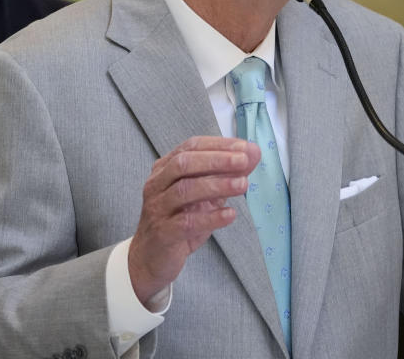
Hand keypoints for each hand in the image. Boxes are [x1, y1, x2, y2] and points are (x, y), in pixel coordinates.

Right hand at [128, 136, 259, 304]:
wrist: (151, 257)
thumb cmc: (179, 220)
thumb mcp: (204, 195)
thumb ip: (226, 174)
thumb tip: (253, 153)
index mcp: (165, 169)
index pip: (191, 147)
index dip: (218, 145)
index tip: (244, 147)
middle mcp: (157, 184)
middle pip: (183, 164)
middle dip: (216, 160)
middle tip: (243, 161)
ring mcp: (158, 208)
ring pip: (184, 190)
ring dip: (216, 185)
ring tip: (243, 185)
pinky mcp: (163, 233)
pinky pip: (186, 223)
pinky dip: (211, 217)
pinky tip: (230, 215)